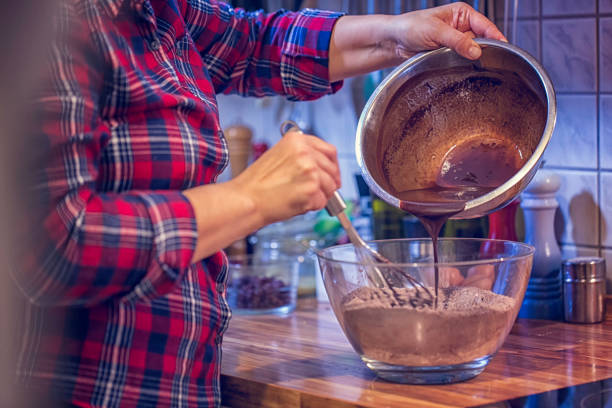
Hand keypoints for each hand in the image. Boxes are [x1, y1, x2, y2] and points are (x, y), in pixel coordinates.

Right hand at [231, 130, 340, 225]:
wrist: (246, 200)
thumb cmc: (257, 184)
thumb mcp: (278, 157)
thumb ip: (301, 157)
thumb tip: (322, 167)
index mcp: (296, 140)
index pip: (329, 150)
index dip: (333, 165)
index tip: (332, 174)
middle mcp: (305, 152)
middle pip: (333, 169)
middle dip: (330, 183)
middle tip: (320, 192)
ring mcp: (310, 170)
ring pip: (330, 186)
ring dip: (320, 196)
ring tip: (301, 198)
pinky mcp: (312, 189)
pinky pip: (322, 202)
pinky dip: (313, 207)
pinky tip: (297, 204)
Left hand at [386, 2, 505, 60]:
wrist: (394, 41)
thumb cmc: (410, 28)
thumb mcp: (435, 32)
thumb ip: (457, 41)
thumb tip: (476, 51)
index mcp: (461, 14)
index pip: (485, 25)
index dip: (495, 37)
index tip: (504, 48)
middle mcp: (461, 27)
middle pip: (481, 40)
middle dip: (481, 51)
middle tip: (486, 62)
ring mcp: (455, 41)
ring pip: (470, 53)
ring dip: (469, 59)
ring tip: (468, 65)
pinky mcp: (448, 54)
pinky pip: (460, 61)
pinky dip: (460, 65)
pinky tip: (460, 69)